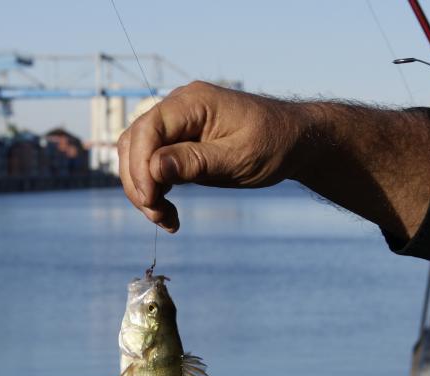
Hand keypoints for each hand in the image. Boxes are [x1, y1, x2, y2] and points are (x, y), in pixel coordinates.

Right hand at [117, 81, 307, 232]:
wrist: (295, 141)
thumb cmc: (274, 144)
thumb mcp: (239, 157)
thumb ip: (196, 161)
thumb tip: (155, 168)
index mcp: (193, 102)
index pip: (148, 129)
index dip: (140, 165)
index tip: (151, 200)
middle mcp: (179, 107)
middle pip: (134, 142)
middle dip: (138, 182)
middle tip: (157, 216)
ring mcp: (178, 124)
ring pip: (138, 155)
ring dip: (144, 189)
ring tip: (165, 219)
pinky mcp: (179, 143)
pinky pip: (152, 165)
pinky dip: (155, 190)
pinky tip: (169, 213)